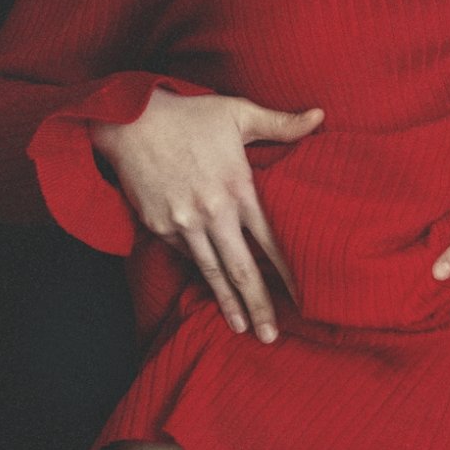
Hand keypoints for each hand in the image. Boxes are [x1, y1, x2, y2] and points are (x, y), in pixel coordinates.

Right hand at [91, 89, 323, 341]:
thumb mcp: (239, 112)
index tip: (303, 300)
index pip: (271, 241)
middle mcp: (213, 212)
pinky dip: (200, 274)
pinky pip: (185, 255)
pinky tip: (212, 291)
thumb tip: (321, 115)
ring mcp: (183, 223)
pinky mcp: (158, 226)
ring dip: (227, 304)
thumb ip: (281, 123)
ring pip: (211, 272)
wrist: (128, 118)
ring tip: (242, 328)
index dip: (288, 273)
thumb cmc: (189, 114)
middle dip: (259, 306)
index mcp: (239, 187)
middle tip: (272, 337)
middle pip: (242, 270)